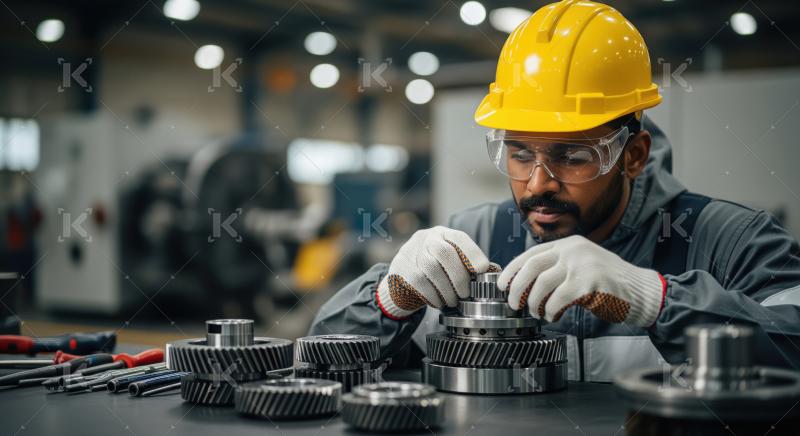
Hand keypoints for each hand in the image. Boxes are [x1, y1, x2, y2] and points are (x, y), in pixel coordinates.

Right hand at [377, 226, 493, 319]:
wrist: (401, 276)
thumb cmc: (434, 269)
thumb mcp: (449, 260)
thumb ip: (467, 264)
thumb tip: (493, 273)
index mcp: (443, 234)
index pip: (459, 238)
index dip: (473, 253)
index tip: (482, 270)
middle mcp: (426, 238)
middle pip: (444, 253)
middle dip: (459, 277)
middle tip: (466, 294)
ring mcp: (411, 252)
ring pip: (431, 268)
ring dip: (446, 289)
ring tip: (453, 301)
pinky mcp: (401, 268)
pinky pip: (419, 282)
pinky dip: (432, 295)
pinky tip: (438, 302)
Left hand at [498, 235, 665, 326]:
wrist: (640, 292)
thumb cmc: (607, 284)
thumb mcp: (579, 266)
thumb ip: (557, 269)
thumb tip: (524, 283)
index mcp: (568, 244)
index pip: (531, 254)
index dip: (513, 270)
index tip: (502, 284)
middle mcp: (573, 249)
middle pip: (532, 267)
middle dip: (517, 287)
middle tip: (513, 303)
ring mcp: (582, 264)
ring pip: (543, 284)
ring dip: (534, 303)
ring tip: (537, 313)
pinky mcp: (590, 281)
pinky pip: (559, 298)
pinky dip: (551, 310)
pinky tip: (553, 316)